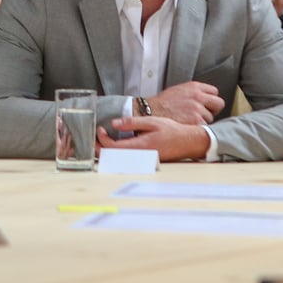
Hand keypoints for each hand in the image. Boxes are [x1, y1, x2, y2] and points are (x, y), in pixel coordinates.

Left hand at [96, 117, 210, 161]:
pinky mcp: (143, 160)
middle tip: (94, 138)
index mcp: (140, 146)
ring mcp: (141, 160)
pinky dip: (116, 153)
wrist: (188, 142)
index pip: (113, 147)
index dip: (102, 139)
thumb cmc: (172, 131)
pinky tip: (114, 145)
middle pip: (112, 156)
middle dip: (99, 148)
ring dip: (107, 151)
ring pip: (118, 158)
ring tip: (101, 140)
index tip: (100, 129)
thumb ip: (132, 123)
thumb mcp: (151, 122)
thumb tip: (114, 123)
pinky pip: (126, 159)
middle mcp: (139, 156)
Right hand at [145, 81, 224, 124]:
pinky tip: (187, 126)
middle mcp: (198, 96)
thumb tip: (203, 99)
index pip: (214, 92)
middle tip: (203, 114)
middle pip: (219, 104)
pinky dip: (196, 129)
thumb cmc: (161, 104)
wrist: (150, 112)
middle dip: (213, 110)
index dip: (210, 100)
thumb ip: (193, 93)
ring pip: (210, 118)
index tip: (206, 104)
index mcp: (194, 87)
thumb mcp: (178, 90)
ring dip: (202, 121)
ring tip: (188, 121)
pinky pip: (203, 127)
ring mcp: (198, 109)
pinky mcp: (196, 121)